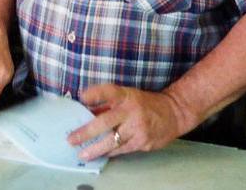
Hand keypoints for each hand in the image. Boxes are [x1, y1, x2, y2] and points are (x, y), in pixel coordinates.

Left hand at [68, 84, 198, 160]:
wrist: (174, 113)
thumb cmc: (146, 104)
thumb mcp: (129, 98)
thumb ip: (108, 105)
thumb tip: (85, 113)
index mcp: (127, 96)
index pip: (110, 92)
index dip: (96, 94)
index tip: (82, 97)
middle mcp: (132, 111)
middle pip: (106, 122)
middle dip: (86, 132)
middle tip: (71, 139)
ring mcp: (138, 128)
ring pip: (113, 142)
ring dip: (95, 149)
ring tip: (83, 154)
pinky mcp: (143, 142)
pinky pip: (122, 150)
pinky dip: (110, 152)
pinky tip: (101, 154)